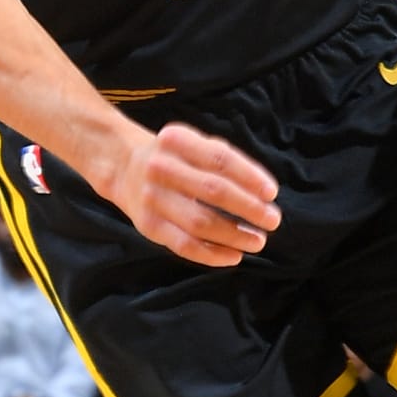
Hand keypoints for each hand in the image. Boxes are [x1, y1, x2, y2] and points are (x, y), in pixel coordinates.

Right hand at [106, 122, 280, 269]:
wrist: (123, 167)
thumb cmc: (174, 157)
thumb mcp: (193, 144)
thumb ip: (225, 161)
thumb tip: (263, 193)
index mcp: (176, 140)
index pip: (220, 159)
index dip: (250, 177)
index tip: (272, 193)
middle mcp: (161, 168)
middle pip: (213, 191)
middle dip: (248, 208)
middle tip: (273, 220)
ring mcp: (152, 198)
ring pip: (201, 222)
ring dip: (235, 235)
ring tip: (257, 240)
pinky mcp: (148, 226)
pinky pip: (184, 246)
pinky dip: (212, 254)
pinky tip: (233, 256)